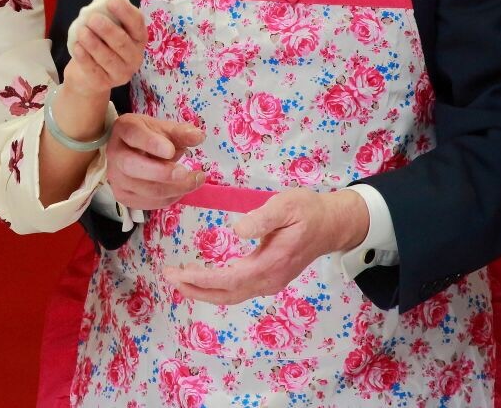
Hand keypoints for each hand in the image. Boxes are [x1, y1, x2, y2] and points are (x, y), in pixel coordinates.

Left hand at [62, 0, 146, 97]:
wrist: (88, 75)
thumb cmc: (100, 43)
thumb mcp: (106, 29)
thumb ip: (106, 16)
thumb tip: (99, 5)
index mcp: (138, 38)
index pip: (137, 23)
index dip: (126, 12)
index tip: (112, 1)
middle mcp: (135, 57)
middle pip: (123, 43)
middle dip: (108, 30)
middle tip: (93, 18)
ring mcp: (122, 73)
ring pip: (108, 58)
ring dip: (94, 44)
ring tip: (82, 32)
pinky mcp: (105, 84)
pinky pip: (94, 70)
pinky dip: (85, 58)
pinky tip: (77, 47)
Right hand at [104, 113, 205, 209]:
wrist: (130, 151)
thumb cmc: (148, 137)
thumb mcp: (163, 128)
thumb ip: (180, 132)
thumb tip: (198, 136)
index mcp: (124, 129)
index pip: (134, 135)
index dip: (151, 143)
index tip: (170, 150)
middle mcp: (115, 154)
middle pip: (132, 166)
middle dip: (161, 172)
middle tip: (184, 172)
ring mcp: (117, 178)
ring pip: (146, 189)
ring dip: (175, 188)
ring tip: (196, 179)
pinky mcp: (124, 197)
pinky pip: (150, 202)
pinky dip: (171, 197)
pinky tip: (182, 188)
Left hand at [162, 188, 369, 305]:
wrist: (332, 224)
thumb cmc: (308, 211)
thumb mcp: (286, 205)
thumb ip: (262, 218)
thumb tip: (237, 230)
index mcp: (271, 263)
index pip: (229, 279)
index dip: (202, 278)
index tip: (178, 272)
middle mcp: (269, 279)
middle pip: (226, 294)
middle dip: (195, 289)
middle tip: (168, 276)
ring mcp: (270, 281)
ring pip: (231, 295)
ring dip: (203, 290)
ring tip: (178, 280)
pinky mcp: (269, 277)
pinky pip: (238, 289)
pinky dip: (216, 287)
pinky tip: (202, 277)